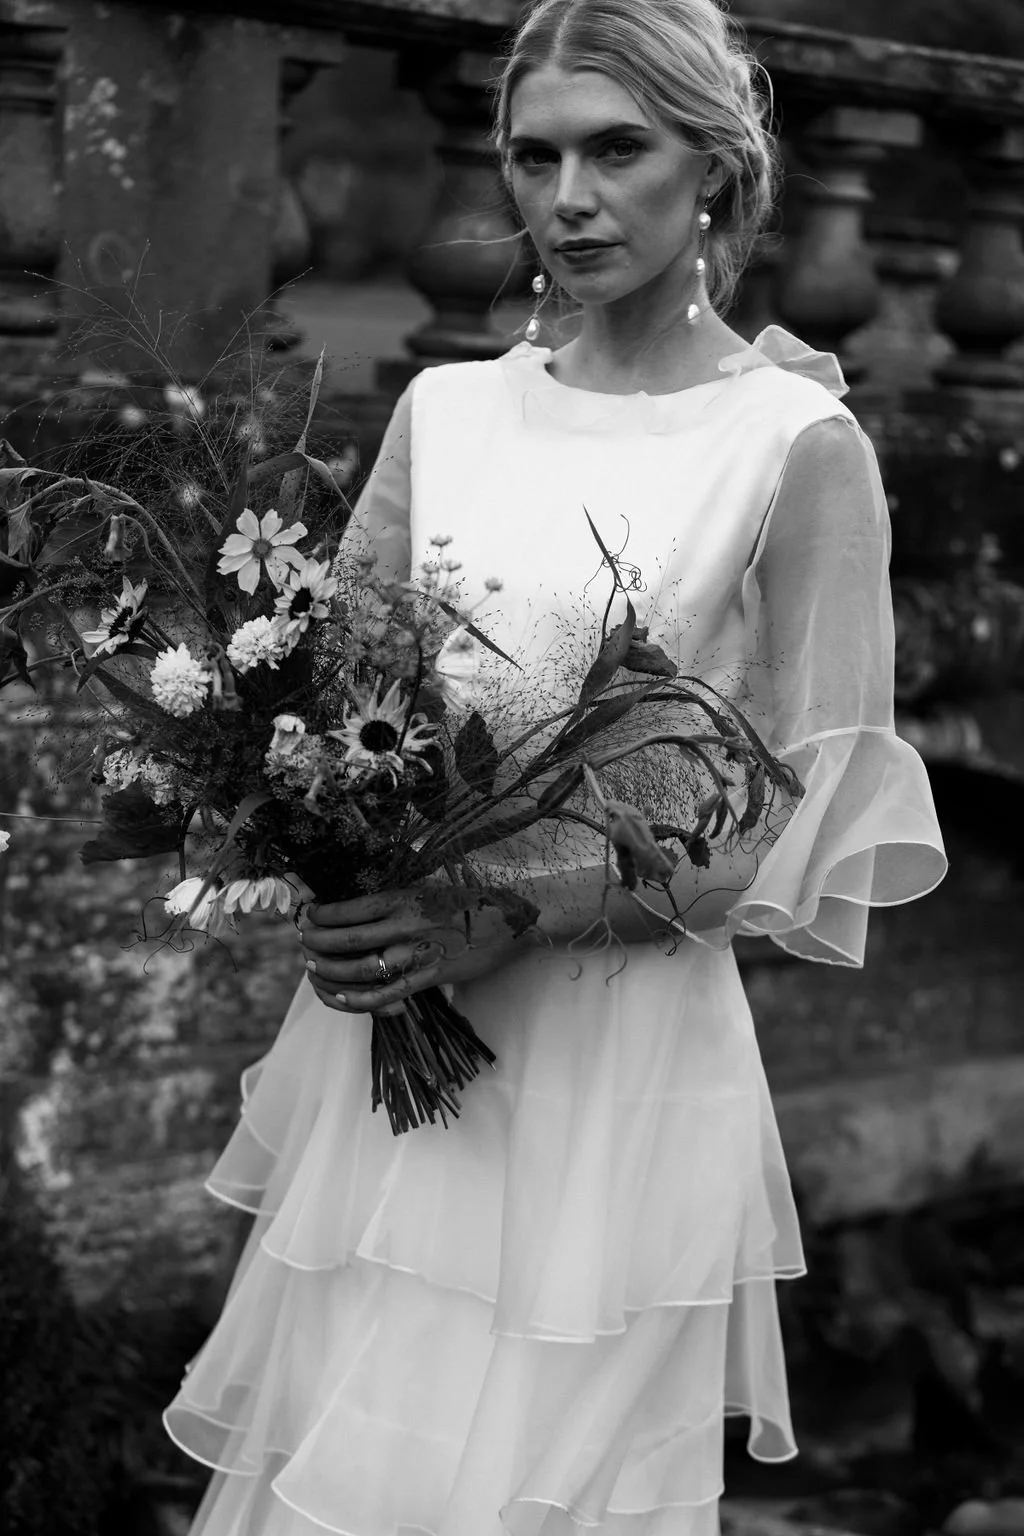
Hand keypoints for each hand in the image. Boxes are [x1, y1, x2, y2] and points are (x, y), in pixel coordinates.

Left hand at [298, 883, 531, 1014]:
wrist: (507, 920)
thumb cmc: (465, 901)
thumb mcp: (425, 887)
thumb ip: (393, 899)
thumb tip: (355, 906)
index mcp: (402, 898)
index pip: (349, 908)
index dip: (321, 916)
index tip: (308, 917)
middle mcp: (405, 924)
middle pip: (346, 939)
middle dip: (317, 943)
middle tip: (303, 943)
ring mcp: (416, 953)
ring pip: (360, 969)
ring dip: (331, 972)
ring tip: (314, 968)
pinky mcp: (430, 977)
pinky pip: (387, 993)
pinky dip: (360, 999)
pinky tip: (342, 998)